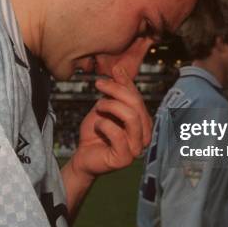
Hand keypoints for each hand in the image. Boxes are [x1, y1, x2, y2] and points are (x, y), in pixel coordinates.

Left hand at [69, 65, 151, 179]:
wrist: (83, 155)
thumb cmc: (96, 132)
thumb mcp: (106, 106)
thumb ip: (116, 90)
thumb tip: (120, 67)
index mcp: (143, 123)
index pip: (138, 97)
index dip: (125, 82)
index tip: (112, 70)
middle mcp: (145, 136)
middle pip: (136, 104)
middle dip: (116, 90)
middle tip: (99, 84)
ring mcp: (136, 149)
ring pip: (131, 117)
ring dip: (111, 106)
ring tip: (98, 106)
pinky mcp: (125, 159)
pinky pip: (117, 134)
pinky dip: (104, 125)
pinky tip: (98, 126)